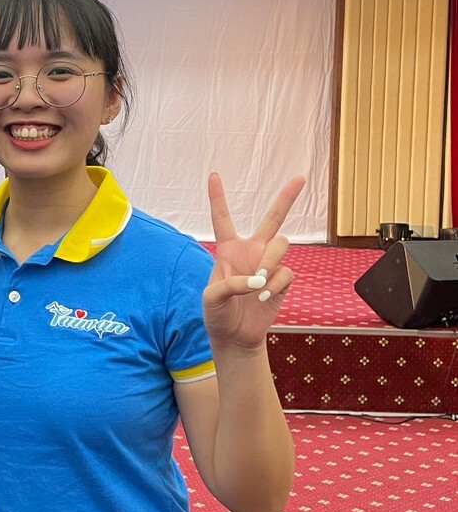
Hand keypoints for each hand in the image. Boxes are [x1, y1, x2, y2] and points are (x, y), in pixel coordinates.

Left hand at [204, 172, 304, 349]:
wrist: (235, 336)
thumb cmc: (217, 314)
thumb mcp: (211, 298)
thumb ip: (229, 284)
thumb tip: (258, 279)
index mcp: (228, 250)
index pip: (222, 219)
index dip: (217, 198)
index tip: (213, 175)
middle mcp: (251, 251)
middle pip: (273, 218)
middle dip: (287, 198)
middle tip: (300, 178)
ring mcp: (269, 265)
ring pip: (281, 245)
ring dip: (270, 262)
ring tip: (258, 283)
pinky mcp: (282, 281)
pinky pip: (286, 273)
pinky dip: (275, 285)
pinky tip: (263, 297)